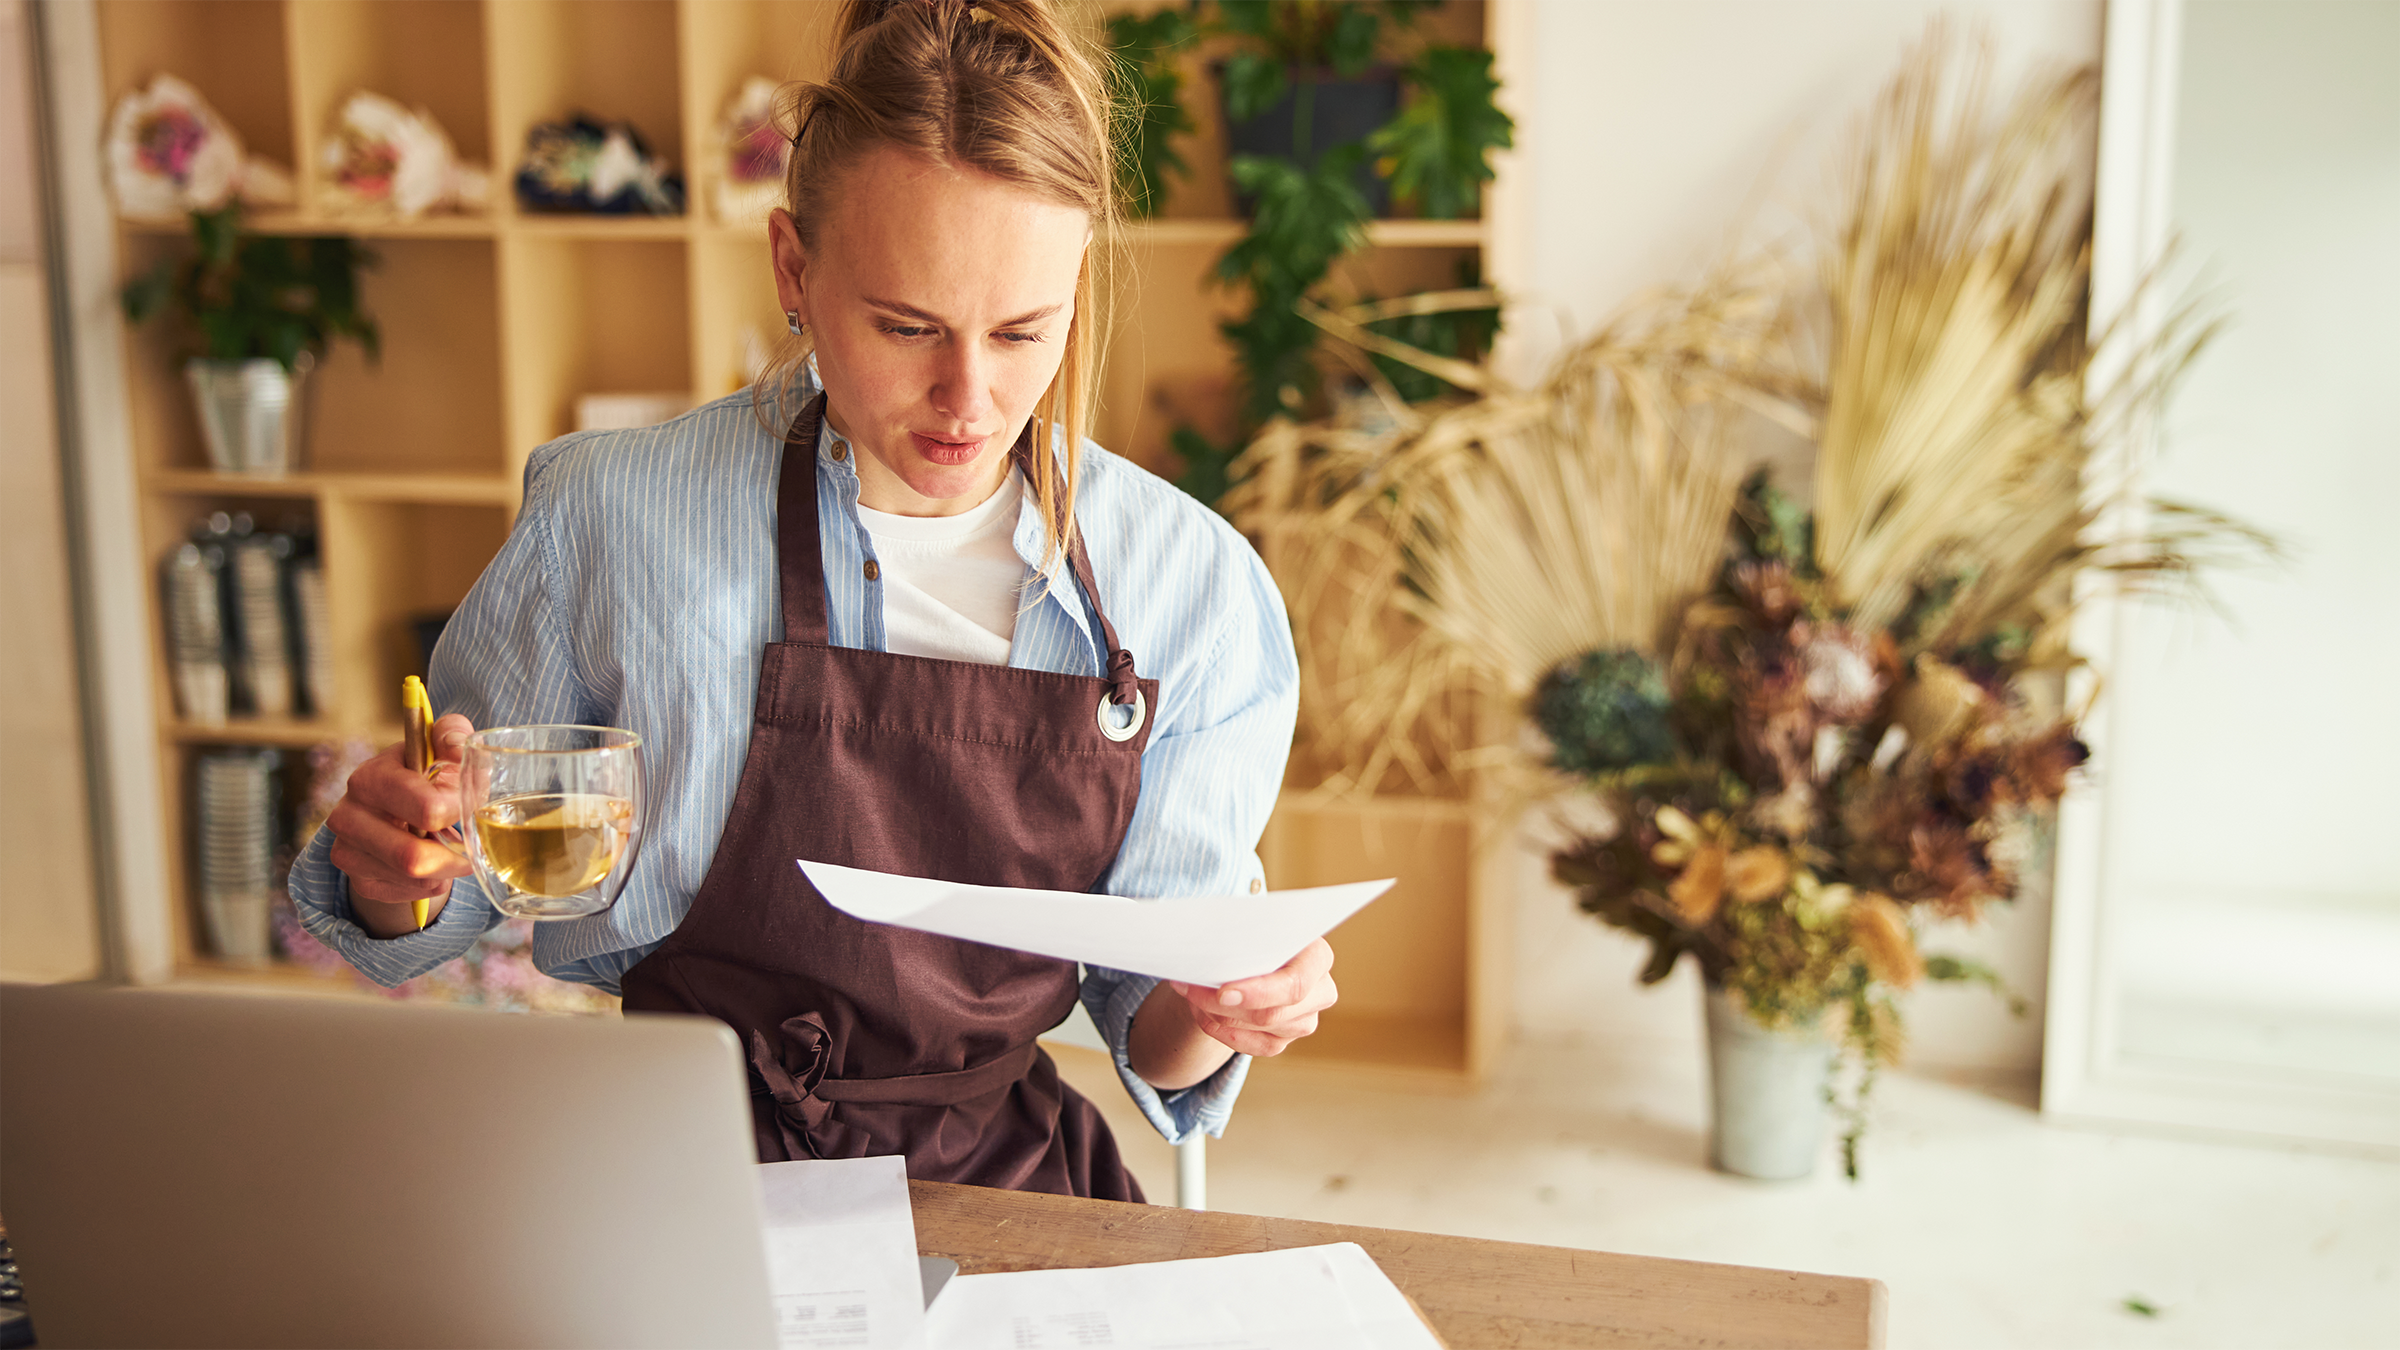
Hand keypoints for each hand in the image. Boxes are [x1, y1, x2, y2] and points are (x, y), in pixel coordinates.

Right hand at [325, 713, 474, 937]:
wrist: (402, 811)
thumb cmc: (430, 776)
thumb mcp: (444, 749)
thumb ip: (454, 734)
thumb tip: (454, 740)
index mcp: (372, 777)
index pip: (428, 809)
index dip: (460, 811)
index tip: (468, 803)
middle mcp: (348, 814)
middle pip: (413, 857)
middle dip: (455, 855)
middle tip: (469, 843)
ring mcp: (346, 849)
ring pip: (413, 879)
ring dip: (445, 869)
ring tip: (450, 849)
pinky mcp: (356, 878)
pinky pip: (406, 894)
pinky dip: (431, 884)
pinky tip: (431, 864)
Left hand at [1168, 938, 1337, 1058]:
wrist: (1255, 951)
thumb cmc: (1253, 932)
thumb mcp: (1249, 925)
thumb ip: (1236, 938)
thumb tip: (1205, 958)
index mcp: (1317, 956)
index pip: (1295, 984)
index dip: (1260, 992)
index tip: (1223, 992)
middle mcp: (1320, 991)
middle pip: (1272, 1013)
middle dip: (1223, 1005)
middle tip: (1188, 988)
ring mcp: (1306, 1019)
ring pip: (1260, 1030)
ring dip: (1218, 1015)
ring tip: (1192, 992)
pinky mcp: (1287, 1039)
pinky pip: (1256, 1047)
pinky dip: (1223, 1031)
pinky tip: (1204, 1013)